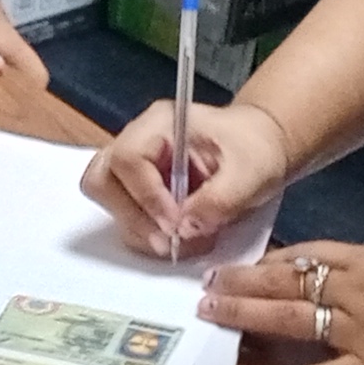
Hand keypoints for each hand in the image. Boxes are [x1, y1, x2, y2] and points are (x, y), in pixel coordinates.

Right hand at [81, 95, 297, 257]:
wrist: (261, 150)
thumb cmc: (256, 150)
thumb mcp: (250, 173)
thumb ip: (220, 200)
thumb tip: (186, 228)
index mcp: (161, 124)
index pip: (128, 159)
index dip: (146, 196)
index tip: (177, 224)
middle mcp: (138, 142)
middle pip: (102, 181)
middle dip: (134, 217)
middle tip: (171, 241)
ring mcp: (134, 168)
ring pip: (109, 204)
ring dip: (142, 231)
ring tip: (186, 241)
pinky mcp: (138, 192)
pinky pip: (126, 218)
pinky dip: (149, 236)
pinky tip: (183, 238)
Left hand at [198, 241, 363, 364]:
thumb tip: (351, 276)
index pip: (309, 253)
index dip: (272, 259)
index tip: (245, 262)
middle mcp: (358, 289)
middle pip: (288, 279)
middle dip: (244, 279)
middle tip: (207, 281)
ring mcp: (362, 330)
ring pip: (292, 317)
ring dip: (247, 314)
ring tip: (212, 315)